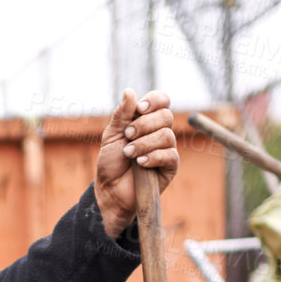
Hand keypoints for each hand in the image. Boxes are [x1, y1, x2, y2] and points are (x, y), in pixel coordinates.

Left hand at [95, 87, 178, 237]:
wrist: (110, 190)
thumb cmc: (111, 163)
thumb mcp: (111, 135)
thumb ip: (122, 114)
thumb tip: (130, 91)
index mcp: (147, 120)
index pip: (162, 100)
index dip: (155, 100)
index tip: (140, 109)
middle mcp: (159, 131)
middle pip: (166, 116)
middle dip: (144, 125)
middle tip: (127, 136)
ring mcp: (167, 149)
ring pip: (167, 135)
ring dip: (144, 143)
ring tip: (129, 154)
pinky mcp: (170, 167)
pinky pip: (170, 155)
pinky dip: (153, 157)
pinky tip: (140, 163)